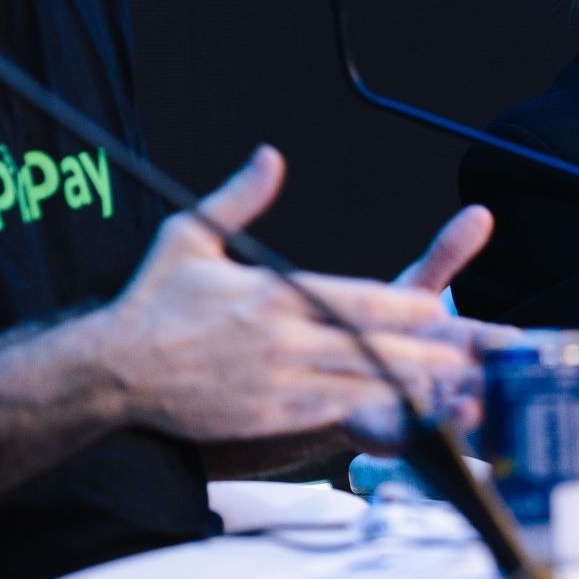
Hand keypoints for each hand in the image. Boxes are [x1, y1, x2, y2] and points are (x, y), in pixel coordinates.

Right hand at [102, 147, 475, 443]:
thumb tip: (270, 157)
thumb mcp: (190, 234)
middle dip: (422, 352)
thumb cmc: (151, 301)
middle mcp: (280, 339)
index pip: (353, 298)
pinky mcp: (263, 417)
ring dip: (406, 388)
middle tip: (466, 356)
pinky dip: (365, 418)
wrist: (113, 369)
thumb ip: (239, 198)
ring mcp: (274, 383)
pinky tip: (396, 420)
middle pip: (367, 346)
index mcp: (269, 293)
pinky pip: (325, 418)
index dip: (400, 307)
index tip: (436, 306)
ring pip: (356, 385)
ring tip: (450, 390)